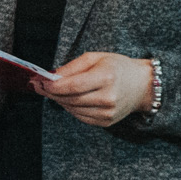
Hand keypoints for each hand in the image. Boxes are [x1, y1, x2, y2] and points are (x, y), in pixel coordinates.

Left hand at [36, 50, 152, 126]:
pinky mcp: (106, 122)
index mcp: (106, 77)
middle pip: (70, 99)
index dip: (52, 85)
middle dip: (51, 93)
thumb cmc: (117, 67)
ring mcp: (108, 113)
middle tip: (39, 86)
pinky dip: (70, 108)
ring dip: (59, 100)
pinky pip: (80, 117)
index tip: (38, 81)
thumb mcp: (95, 57)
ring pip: (72, 109)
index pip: (71, 86)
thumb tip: (51, 76)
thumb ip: (72, 67)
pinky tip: (68, 99)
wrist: (142, 85)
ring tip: (53, 91)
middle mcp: (108, 98)